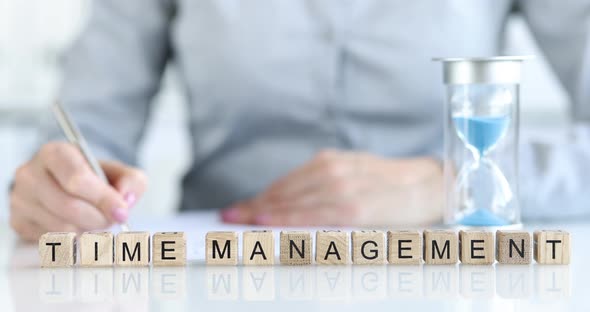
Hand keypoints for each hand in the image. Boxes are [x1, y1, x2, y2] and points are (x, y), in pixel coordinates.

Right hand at [10, 142, 147, 241]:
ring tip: (95, 220)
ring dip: (87, 230)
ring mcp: (21, 199)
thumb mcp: (119, 172)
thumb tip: (126, 199)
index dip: (102, 198)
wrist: (69, 187)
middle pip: (69, 206)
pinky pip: (51, 240)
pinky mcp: (19, 222)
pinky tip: (78, 226)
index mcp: (55, 153)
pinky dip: (72, 239)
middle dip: (98, 218)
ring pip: (61, 228)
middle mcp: (31, 174)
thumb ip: (132, 181)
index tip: (121, 211)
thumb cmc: (94, 179)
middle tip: (112, 219)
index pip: (76, 179)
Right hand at [221, 150, 442, 226]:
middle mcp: (344, 184)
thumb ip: (337, 236)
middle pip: (290, 197)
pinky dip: (281, 184)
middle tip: (227, 216)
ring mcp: (339, 167)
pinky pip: (301, 172)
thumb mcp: (377, 236)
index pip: (303, 214)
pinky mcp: (336, 157)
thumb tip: (299, 238)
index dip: (272, 218)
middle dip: (256, 207)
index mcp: (356, 208)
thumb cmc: (401, 216)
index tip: (246, 222)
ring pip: (291, 183)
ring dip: (263, 195)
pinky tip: (268, 192)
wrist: (424, 184)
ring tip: (240, 207)